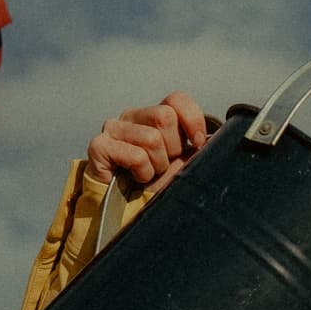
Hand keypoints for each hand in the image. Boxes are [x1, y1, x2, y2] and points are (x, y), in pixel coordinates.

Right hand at [84, 92, 208, 202]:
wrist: (124, 210)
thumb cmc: (153, 183)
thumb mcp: (180, 162)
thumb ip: (193, 145)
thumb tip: (212, 139)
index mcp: (152, 115)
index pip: (176, 99)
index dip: (192, 120)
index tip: (196, 143)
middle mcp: (131, 116)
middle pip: (164, 116)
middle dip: (172, 148)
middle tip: (163, 164)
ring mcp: (113, 128)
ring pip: (152, 138)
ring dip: (157, 165)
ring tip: (149, 173)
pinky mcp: (99, 146)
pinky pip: (135, 155)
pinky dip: (142, 172)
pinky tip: (135, 178)